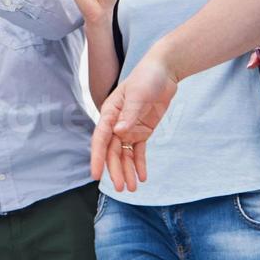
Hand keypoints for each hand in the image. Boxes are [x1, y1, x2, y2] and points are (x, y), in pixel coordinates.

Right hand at [90, 50, 178, 192]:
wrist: (164, 71)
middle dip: (115, 170)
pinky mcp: (142, 130)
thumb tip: (118, 132)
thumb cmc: (146, 77)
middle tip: (120, 188)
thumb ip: (129, 114)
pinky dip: (139, 164)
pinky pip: (139, 151)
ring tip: (131, 189)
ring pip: (124, 154)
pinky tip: (142, 177)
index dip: (97, 157)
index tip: (96, 174)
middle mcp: (116, 123)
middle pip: (112, 151)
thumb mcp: (138, 94)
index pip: (101, 139)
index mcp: (110, 113)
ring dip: (127, 170)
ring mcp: (129, 128)